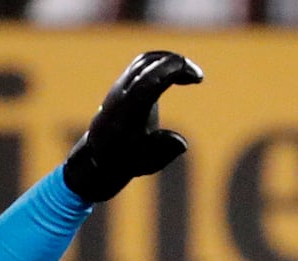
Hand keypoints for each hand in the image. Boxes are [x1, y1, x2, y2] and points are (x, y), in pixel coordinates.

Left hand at [62, 51, 203, 202]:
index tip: (197, 78)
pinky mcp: (123, 83)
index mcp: (129, 111)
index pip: (150, 79)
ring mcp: (121, 86)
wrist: (99, 156)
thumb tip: (182, 144)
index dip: (175, 71)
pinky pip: (143, 63)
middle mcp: (123, 93)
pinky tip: (176, 74)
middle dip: (176, 63)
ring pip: (146, 60)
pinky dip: (162, 62)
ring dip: (170, 60)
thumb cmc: (127, 160)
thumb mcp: (146, 163)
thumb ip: (164, 152)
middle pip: (148, 63)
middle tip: (197, 76)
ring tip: (189, 74)